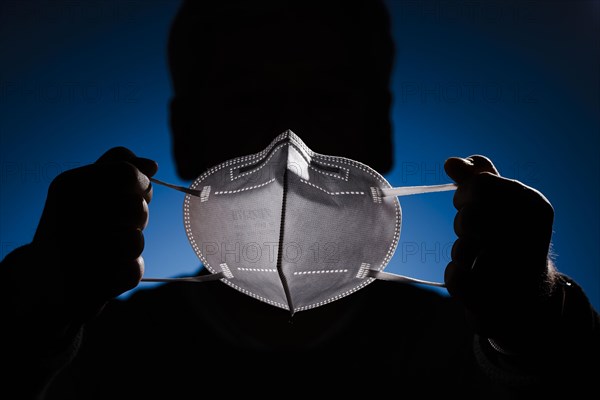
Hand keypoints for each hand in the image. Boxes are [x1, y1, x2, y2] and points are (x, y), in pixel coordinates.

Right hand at [8, 147, 157, 339]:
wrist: (43, 278)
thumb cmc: (75, 224)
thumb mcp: (87, 187)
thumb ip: (118, 167)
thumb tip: (152, 165)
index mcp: (67, 187)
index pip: (127, 173)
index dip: (141, 184)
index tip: (133, 194)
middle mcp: (66, 216)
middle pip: (137, 207)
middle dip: (138, 217)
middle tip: (118, 224)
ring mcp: (74, 253)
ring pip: (136, 242)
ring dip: (132, 246)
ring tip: (109, 247)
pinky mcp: (86, 285)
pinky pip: (133, 271)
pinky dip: (126, 270)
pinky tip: (105, 269)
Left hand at [443, 155, 557, 350]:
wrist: (530, 293)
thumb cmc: (510, 238)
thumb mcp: (501, 202)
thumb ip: (478, 179)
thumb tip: (451, 162)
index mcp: (533, 204)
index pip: (481, 184)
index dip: (466, 194)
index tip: (469, 203)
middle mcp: (531, 235)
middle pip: (468, 217)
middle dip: (464, 224)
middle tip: (475, 232)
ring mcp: (516, 269)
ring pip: (461, 249)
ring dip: (462, 252)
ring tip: (480, 258)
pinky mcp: (497, 299)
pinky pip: (456, 277)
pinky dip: (457, 275)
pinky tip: (474, 276)